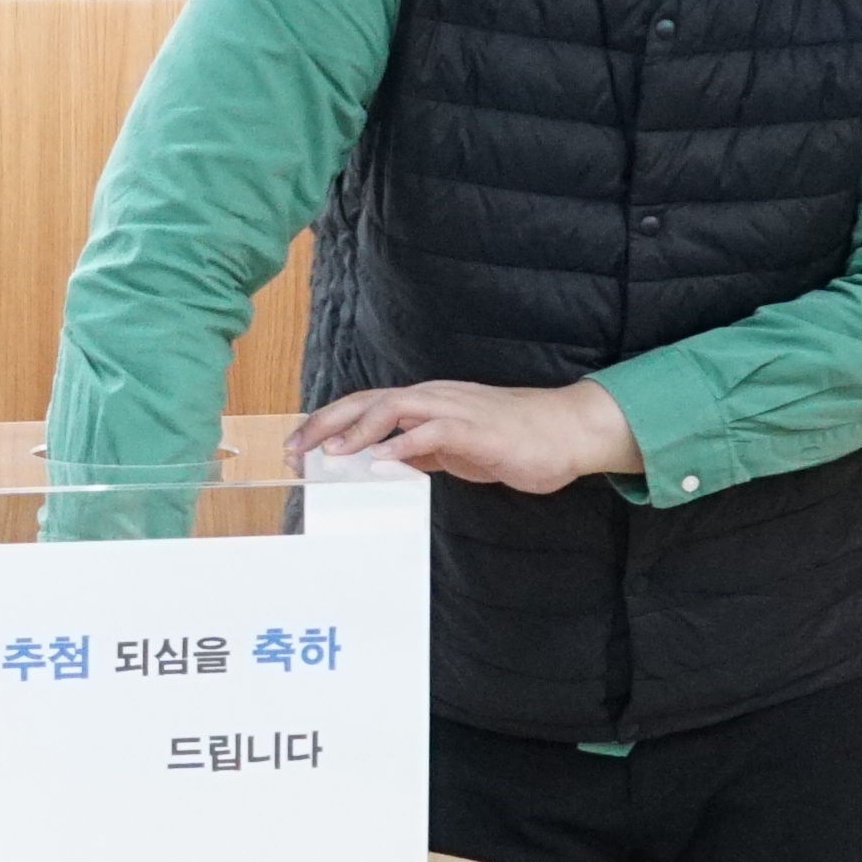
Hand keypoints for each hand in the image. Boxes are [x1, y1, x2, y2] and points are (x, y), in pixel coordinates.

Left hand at [297, 377, 640, 496]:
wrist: (565, 432)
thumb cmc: (511, 440)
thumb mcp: (453, 450)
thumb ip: (418, 452)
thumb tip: (381, 464)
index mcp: (426, 402)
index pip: (366, 405)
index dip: (329, 423)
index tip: (298, 447)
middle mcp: (434, 397)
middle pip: (369, 401)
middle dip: (328, 423)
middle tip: (296, 449)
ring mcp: (455, 409)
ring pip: (396, 407)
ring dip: (360, 430)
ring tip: (332, 453)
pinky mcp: (476, 429)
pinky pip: (434, 432)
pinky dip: (405, 443)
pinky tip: (384, 459)